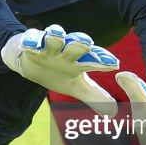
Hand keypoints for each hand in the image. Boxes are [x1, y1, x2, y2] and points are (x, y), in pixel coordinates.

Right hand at [1, 24, 119, 115]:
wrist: (31, 63)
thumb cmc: (58, 72)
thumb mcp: (76, 87)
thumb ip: (94, 96)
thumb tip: (113, 111)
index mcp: (79, 61)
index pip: (93, 60)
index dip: (103, 61)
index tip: (114, 64)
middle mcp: (66, 51)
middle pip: (75, 45)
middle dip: (80, 43)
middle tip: (87, 43)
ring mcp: (49, 46)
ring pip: (54, 38)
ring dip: (56, 35)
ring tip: (57, 34)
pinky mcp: (31, 43)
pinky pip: (31, 40)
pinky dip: (31, 41)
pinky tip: (31, 45)